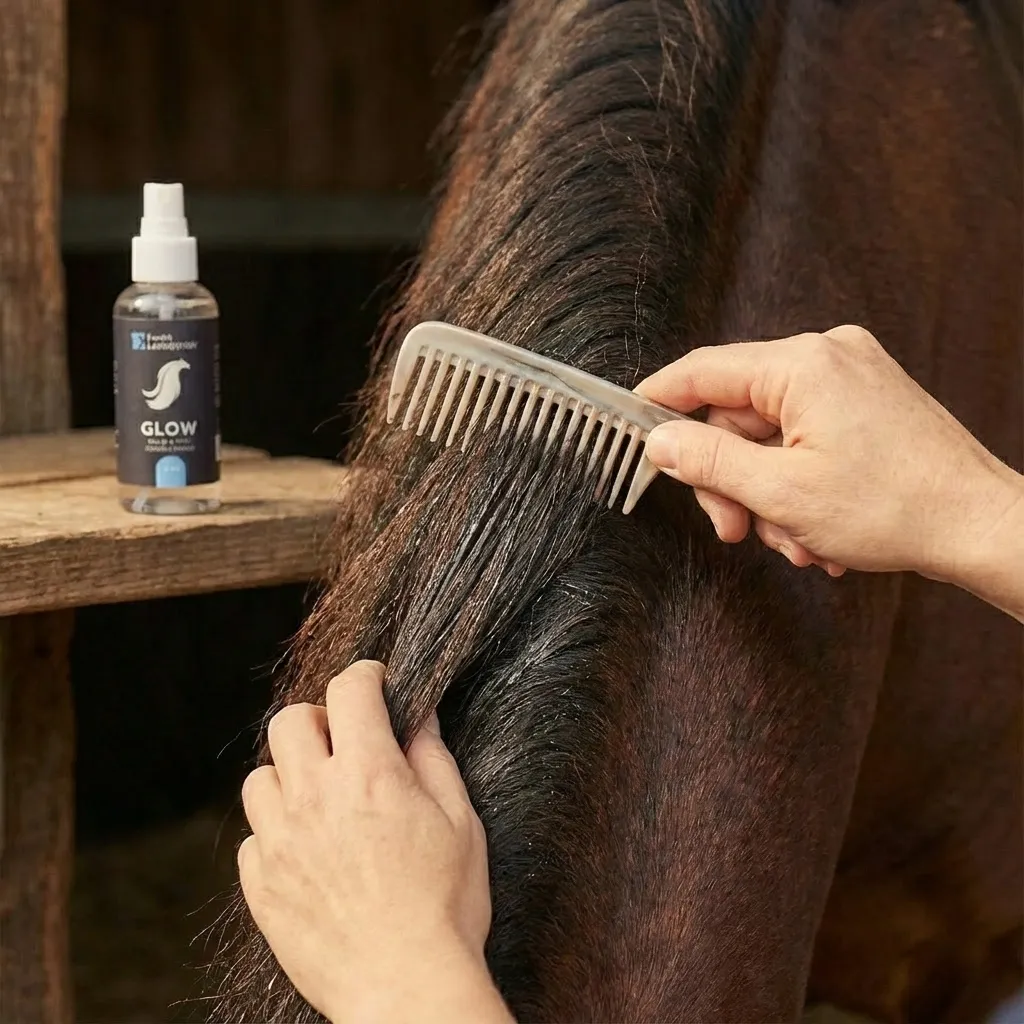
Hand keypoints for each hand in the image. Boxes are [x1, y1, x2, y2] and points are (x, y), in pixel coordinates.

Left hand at [238, 660, 511, 1023]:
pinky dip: (276, 831)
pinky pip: (252, 837)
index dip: (365, 676)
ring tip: (321, 796)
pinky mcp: (262, 886)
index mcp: (369, 775)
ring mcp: (280, 843)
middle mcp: (315, 799)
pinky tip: (308, 848)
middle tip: (345, 741)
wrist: (406, 988)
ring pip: (259, 777)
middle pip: (289, 722)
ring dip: (290, 774)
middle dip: (319, 719)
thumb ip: (433, 758)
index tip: (375, 684)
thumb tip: (419, 716)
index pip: (349, 690)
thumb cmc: (445, 906)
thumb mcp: (461, 821)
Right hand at [636, 325, 1019, 578]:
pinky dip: (797, 484)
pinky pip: (803, 437)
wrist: (980, 526)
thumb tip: (658, 440)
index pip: (702, 370)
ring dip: (768, 494)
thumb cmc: (896, 508)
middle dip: (731, 479)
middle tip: (733, 528)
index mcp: (802, 364)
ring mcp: (851, 377)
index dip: (658, 402)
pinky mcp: (865, 401)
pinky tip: (815, 528)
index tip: (630, 429)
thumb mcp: (780, 492)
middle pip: (736, 413)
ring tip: (795, 539)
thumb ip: (708, 462)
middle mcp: (827, 356)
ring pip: (769, 435)